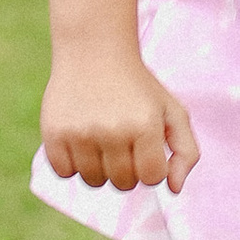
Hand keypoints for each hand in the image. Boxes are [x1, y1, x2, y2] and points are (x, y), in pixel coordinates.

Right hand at [41, 48, 197, 193]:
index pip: (152, 178)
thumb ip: (185, 151)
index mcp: (145, 126)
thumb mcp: (172, 110)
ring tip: (101, 139)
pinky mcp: (54, 133)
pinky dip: (72, 164)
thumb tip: (174, 189)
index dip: (150, 167)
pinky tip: (79, 140)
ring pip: (94, 182)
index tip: (145, 146)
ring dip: (99, 168)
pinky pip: (64, 173)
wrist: (94, 50)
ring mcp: (81, 134)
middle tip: (122, 140)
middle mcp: (112, 132)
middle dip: (126, 169)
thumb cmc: (137, 86)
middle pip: (123, 184)